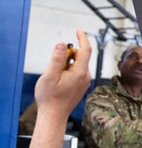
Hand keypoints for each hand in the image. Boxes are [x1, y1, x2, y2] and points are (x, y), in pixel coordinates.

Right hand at [30, 31, 91, 147]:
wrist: (53, 116)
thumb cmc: (50, 98)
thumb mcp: (49, 76)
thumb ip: (56, 59)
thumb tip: (62, 44)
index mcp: (80, 72)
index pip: (86, 50)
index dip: (83, 38)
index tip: (78, 31)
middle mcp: (86, 76)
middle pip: (80, 56)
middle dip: (68, 55)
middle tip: (54, 66)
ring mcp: (84, 82)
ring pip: (77, 64)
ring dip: (66, 64)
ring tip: (55, 77)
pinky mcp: (81, 85)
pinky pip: (77, 72)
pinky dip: (68, 71)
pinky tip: (59, 81)